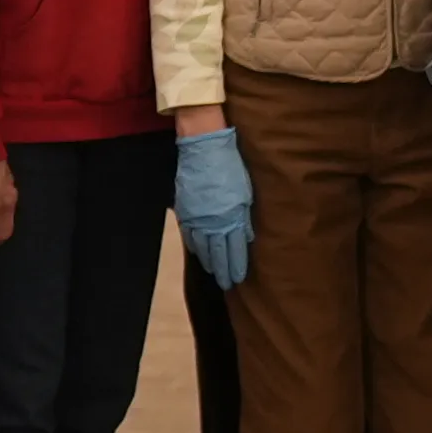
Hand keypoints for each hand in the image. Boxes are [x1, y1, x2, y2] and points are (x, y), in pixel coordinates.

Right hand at [171, 128, 254, 284]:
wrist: (204, 148)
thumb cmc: (231, 166)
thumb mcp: (245, 192)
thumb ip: (244, 217)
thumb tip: (246, 237)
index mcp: (231, 218)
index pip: (234, 250)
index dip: (235, 266)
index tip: (237, 279)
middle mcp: (213, 223)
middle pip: (217, 253)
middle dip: (222, 270)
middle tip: (225, 284)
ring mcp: (197, 218)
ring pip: (201, 247)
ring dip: (208, 261)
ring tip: (213, 271)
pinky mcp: (185, 211)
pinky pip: (189, 235)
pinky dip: (195, 246)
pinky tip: (198, 252)